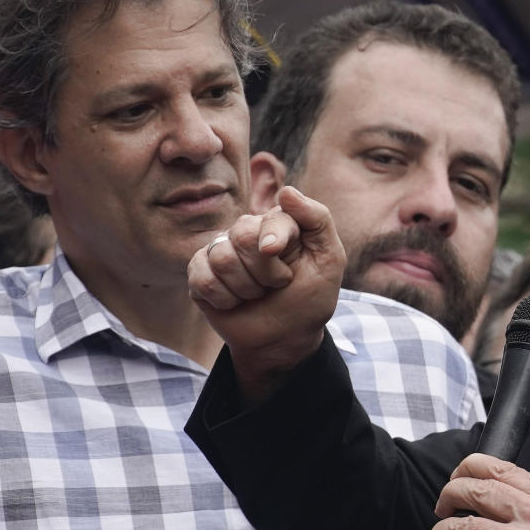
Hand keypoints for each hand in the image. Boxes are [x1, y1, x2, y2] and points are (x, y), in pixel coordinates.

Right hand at [188, 186, 345, 398]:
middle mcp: (246, 232)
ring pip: (221, 258)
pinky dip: (225, 298)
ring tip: (258, 294)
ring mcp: (220, 251)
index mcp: (278, 223)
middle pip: (242, 236)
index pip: (269, 218)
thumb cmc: (310, 298)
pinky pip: (202, 278)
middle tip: (277, 284)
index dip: (274, 238)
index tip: (275, 252)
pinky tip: (235, 302)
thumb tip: (286, 191)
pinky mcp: (200, 274)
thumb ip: (318, 220)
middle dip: (264, 271)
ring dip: (247, 288)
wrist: (286, 338)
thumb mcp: (330, 260)